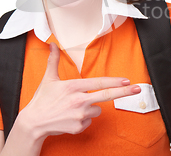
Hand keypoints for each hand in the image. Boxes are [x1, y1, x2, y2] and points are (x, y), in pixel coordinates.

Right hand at [20, 42, 140, 138]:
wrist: (33, 123)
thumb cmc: (42, 100)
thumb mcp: (48, 78)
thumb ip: (53, 60)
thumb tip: (52, 44)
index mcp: (73, 87)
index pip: (98, 83)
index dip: (114, 81)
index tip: (126, 80)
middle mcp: (78, 101)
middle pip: (107, 95)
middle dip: (124, 92)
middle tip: (137, 89)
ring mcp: (80, 115)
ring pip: (97, 109)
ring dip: (91, 107)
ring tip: (73, 107)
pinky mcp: (79, 127)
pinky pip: (90, 120)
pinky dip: (84, 119)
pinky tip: (71, 116)